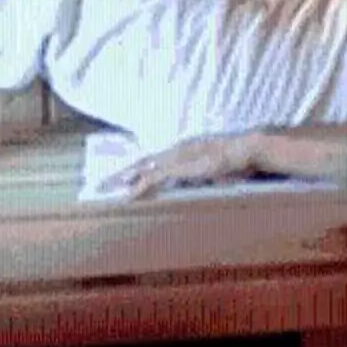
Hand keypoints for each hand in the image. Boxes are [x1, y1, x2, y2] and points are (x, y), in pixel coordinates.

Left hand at [109, 132, 264, 199]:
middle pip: (142, 161)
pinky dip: (138, 188)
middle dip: (121, 172)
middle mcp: (175, 150)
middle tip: (101, 182)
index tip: (122, 175)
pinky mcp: (177, 167)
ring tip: (104, 188)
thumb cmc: (237, 158)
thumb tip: (203, 180)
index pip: (154, 158)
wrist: (245, 149)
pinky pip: (152, 179)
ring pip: (141, 168)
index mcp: (183, 148)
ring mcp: (175, 157)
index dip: (137, 167)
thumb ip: (205, 172)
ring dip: (122, 179)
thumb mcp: (217, 166)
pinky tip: (127, 197)